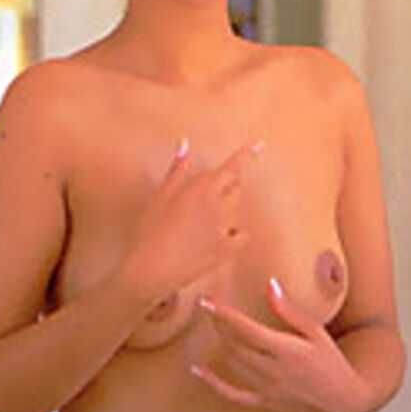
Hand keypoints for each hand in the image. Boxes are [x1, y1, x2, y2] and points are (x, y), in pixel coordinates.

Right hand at [123, 139, 258, 311]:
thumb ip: (177, 169)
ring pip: (237, 210)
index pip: (232, 167)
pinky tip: (220, 238)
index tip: (259, 145)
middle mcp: (219, 204)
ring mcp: (225, 228)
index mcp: (203, 187)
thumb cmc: (151, 229)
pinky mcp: (227, 250)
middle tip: (210, 193)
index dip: (246, 155)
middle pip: (236, 187)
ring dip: (228, 209)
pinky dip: (235, 234)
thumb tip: (185, 143)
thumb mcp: (161, 195)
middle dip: (229, 185)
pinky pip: (241, 236)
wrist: (153, 268)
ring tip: (203, 220)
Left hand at [191, 275, 371, 411]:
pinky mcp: (264, 402)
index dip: (224, 314)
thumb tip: (271, 286)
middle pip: (234, 345)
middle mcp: (272, 371)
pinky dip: (213, 382)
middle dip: (218, 324)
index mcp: (286, 351)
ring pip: (232, 364)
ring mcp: (266, 389)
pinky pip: (233, 394)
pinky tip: (198, 371)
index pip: (246, 329)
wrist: (344, 400)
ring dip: (219, 343)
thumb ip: (290, 311)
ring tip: (210, 326)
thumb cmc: (333, 364)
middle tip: (208, 307)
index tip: (207, 300)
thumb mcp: (317, 333)